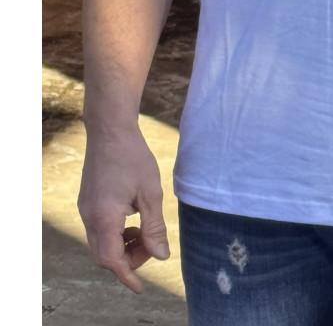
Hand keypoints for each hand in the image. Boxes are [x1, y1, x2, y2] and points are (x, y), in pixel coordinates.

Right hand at [77, 127, 169, 292]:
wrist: (110, 130)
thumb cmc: (133, 158)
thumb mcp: (150, 193)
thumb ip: (154, 227)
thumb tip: (161, 255)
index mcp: (104, 218)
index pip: (112, 260)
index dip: (127, 275)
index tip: (141, 287)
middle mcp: (89, 217)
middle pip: (104, 255)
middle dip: (128, 259)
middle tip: (152, 247)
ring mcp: (85, 209)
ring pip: (100, 243)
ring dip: (123, 246)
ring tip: (144, 231)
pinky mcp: (88, 202)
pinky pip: (98, 229)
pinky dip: (116, 233)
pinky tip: (133, 219)